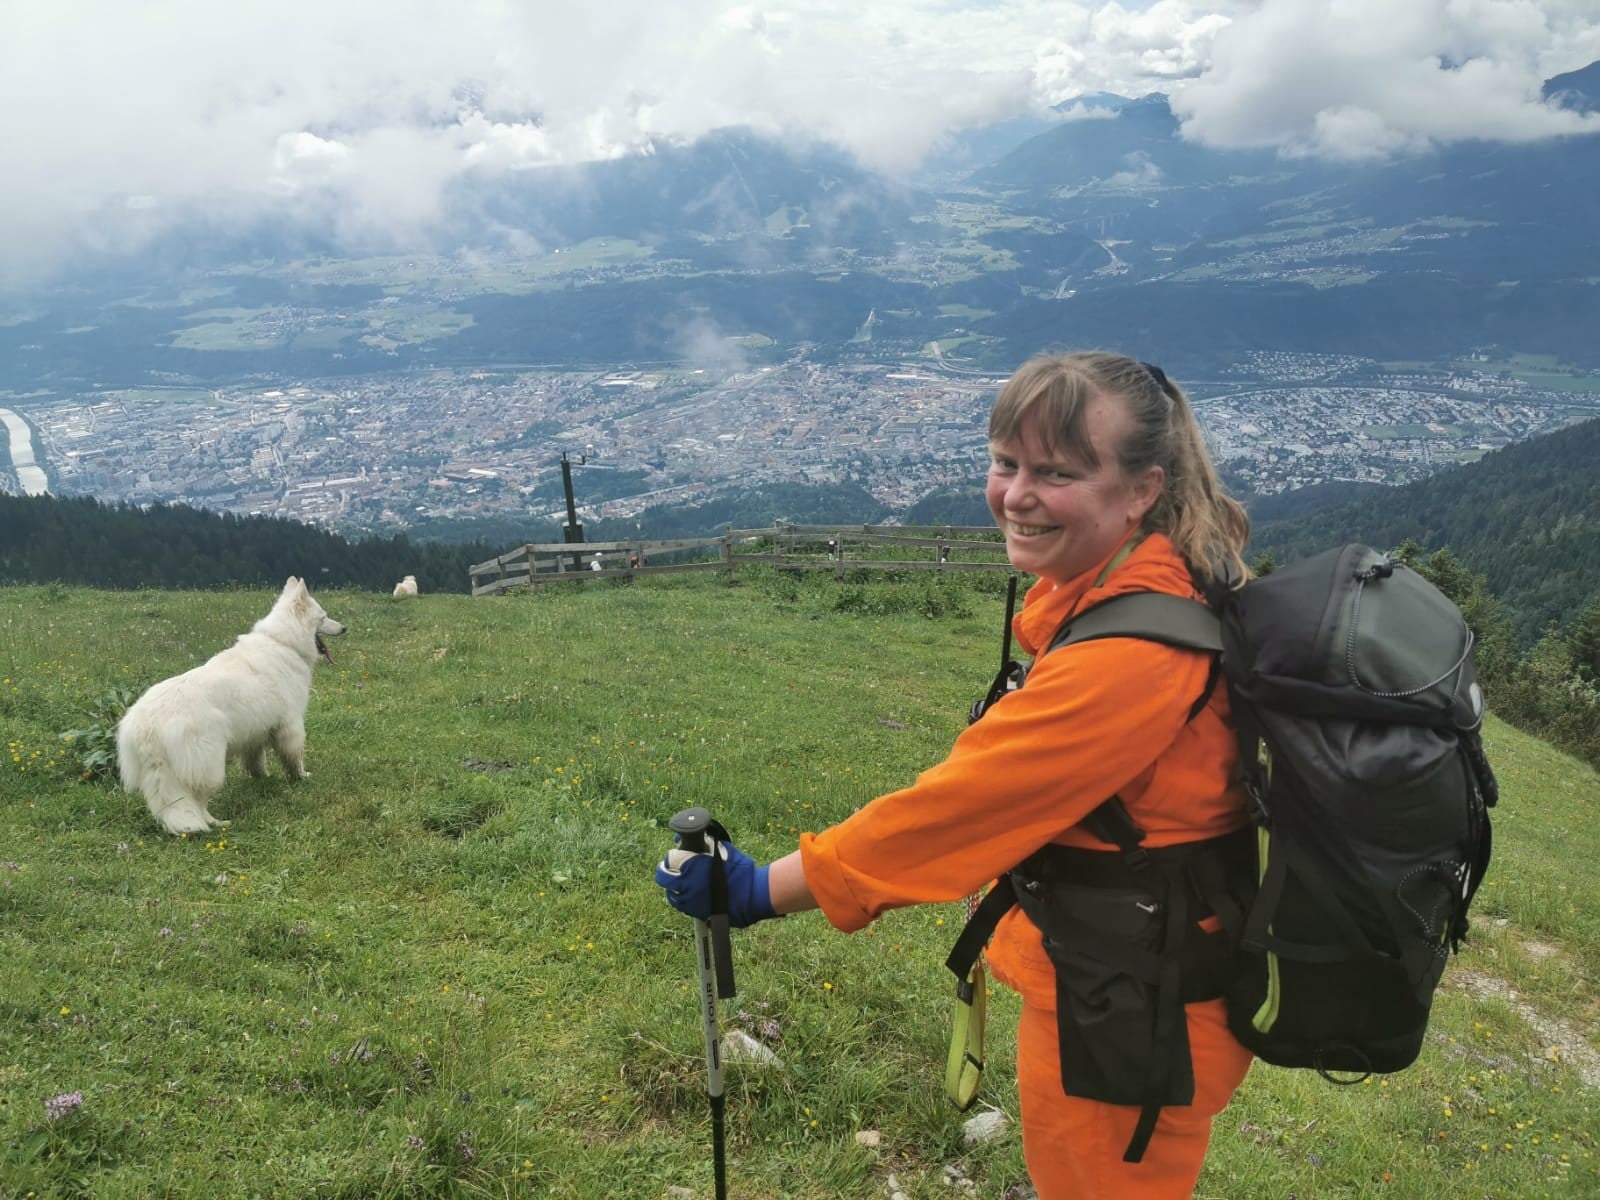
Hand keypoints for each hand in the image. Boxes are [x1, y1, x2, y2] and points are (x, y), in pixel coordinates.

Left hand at [656, 836, 777, 928]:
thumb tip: (697, 836)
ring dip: (673, 889)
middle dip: (666, 874)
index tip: (670, 858)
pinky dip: (683, 900)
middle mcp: (686, 886)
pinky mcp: (697, 913)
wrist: (751, 895)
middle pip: (664, 881)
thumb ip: (707, 843)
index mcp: (690, 868)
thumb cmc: (739, 870)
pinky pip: (683, 907)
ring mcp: (690, 902)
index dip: (667, 861)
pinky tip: (690, 895)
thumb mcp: (724, 850)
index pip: (667, 865)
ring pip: (672, 896)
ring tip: (679, 884)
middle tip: (670, 870)